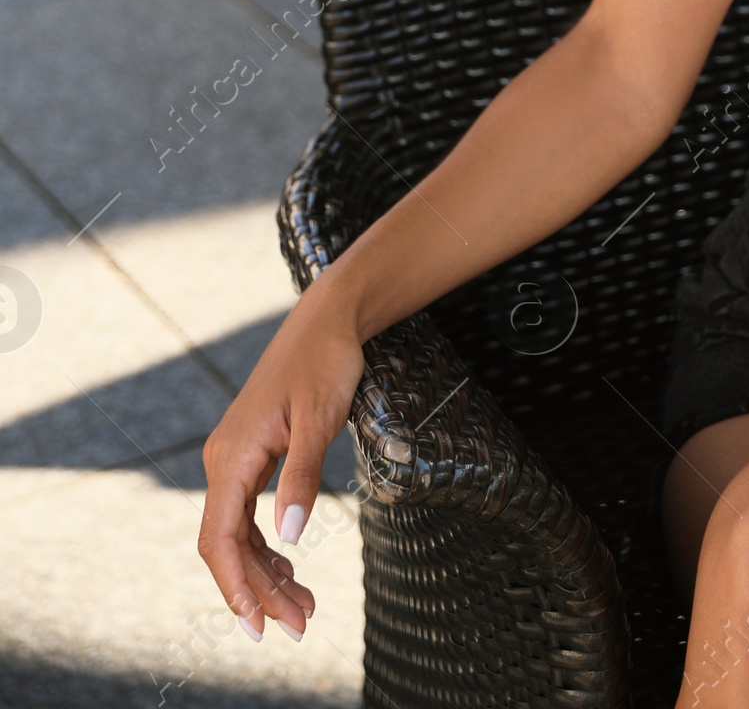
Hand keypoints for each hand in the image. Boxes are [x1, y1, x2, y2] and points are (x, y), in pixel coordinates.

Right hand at [197, 297, 365, 639]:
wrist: (328, 320)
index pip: (220, 540)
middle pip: (230, 545)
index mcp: (233, 455)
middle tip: (301, 627)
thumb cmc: (325, 362)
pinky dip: (269, 546)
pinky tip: (292, 568)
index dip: (236, 588)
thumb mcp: (320, 419)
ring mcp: (236, 459)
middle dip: (261, 591)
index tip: (259, 627)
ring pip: (240, 534)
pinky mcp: (252, 455)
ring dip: (268, 574)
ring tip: (305, 608)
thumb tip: (287, 538)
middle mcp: (224, 461)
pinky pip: (250, 514)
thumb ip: (302, 477)